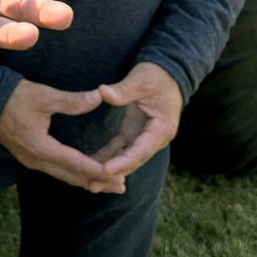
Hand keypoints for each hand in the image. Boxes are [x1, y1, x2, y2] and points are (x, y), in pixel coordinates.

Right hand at [0, 80, 125, 193]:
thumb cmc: (13, 96)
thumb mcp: (44, 95)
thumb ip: (72, 101)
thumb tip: (99, 97)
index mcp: (40, 147)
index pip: (77, 164)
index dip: (101, 171)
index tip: (121, 175)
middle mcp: (35, 159)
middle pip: (72, 176)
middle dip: (98, 181)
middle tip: (123, 185)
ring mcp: (30, 160)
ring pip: (64, 176)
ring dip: (87, 179)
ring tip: (109, 184)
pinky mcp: (28, 156)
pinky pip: (56, 171)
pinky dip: (74, 173)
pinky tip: (84, 173)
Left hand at [94, 62, 182, 176]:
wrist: (167, 72)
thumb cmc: (156, 76)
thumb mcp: (140, 80)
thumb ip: (123, 89)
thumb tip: (103, 93)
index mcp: (162, 128)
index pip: (141, 149)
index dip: (124, 161)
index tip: (106, 170)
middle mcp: (155, 137)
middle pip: (133, 159)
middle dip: (113, 173)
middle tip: (92, 184)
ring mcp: (145, 136)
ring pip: (126, 157)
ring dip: (109, 168)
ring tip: (89, 182)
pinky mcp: (135, 132)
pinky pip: (121, 148)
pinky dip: (109, 156)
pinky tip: (92, 164)